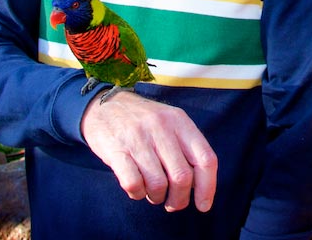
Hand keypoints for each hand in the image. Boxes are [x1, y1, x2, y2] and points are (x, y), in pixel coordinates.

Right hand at [80, 89, 217, 211]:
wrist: (104, 106)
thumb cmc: (143, 122)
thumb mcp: (170, 123)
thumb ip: (186, 148)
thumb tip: (201, 186)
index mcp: (180, 121)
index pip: (205, 159)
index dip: (207, 187)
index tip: (203, 205)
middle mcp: (161, 127)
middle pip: (182, 177)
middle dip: (179, 199)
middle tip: (172, 203)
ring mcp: (138, 138)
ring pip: (158, 184)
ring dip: (157, 197)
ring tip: (152, 192)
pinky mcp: (116, 150)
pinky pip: (133, 184)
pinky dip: (137, 194)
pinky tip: (136, 188)